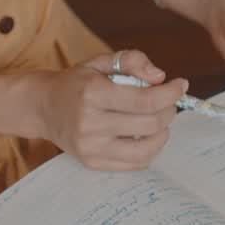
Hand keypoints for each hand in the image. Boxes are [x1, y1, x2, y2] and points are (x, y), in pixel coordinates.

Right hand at [29, 50, 186, 170]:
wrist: (43, 107)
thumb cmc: (76, 83)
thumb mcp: (100, 62)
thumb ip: (132, 60)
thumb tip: (159, 76)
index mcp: (93, 94)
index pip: (146, 100)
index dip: (171, 93)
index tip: (181, 85)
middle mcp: (90, 123)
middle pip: (150, 124)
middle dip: (169, 111)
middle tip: (169, 102)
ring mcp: (91, 147)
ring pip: (146, 149)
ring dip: (163, 133)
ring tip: (159, 119)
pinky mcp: (92, 163)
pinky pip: (135, 163)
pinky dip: (150, 149)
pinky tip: (147, 135)